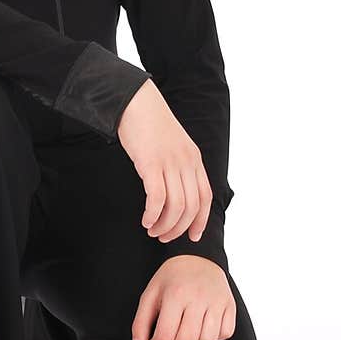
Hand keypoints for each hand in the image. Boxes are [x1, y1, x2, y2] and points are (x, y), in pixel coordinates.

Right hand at [117, 80, 212, 242]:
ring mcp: (169, 162)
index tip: (192, 236)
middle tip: (164, 237)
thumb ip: (179, 165)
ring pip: (176, 206)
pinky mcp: (150, 163)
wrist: (135, 101)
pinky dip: (152, 214)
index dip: (201, 220)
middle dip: (178, 228)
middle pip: (191, 206)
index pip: (205, 197)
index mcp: (194, 159)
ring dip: (164, 225)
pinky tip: (145, 220)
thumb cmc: (149, 124)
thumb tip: (176, 190)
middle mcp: (186, 162)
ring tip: (152, 231)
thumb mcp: (173, 144)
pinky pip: (157, 198)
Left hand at [130, 257, 235, 339]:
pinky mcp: (230, 304)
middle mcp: (198, 297)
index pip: (166, 335)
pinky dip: (214, 336)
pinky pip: (225, 333)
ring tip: (187, 328)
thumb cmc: (171, 279)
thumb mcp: (150, 295)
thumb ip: (140, 323)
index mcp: (175, 293)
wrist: (198, 257)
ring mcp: (217, 301)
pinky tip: (203, 325)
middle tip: (170, 336)